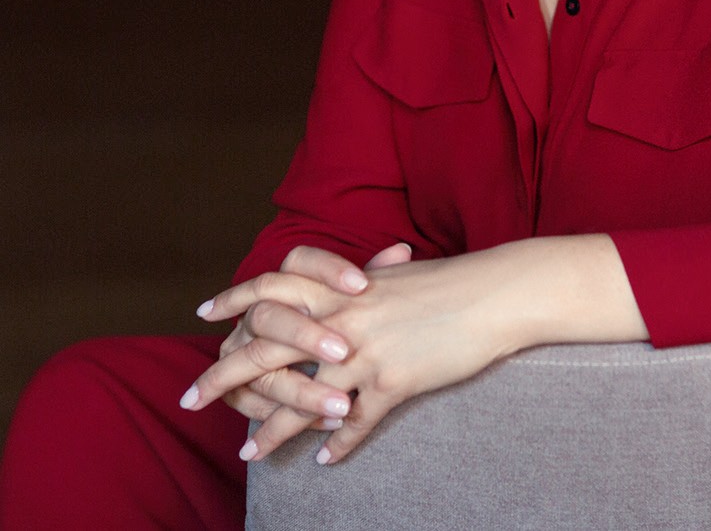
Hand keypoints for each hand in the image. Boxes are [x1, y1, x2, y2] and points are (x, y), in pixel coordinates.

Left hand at [184, 245, 528, 463]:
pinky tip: (327, 461)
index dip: (235, 304)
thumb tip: (340, 291)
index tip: (206, 317)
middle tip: (191, 400)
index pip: (271, 292)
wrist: (493, 294)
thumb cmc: (448, 282)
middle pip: (265, 351)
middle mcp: (342, 319)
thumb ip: (358, 286)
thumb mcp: (393, 275)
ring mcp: (365, 354)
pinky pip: (355, 424)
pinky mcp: (392, 383)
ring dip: (271, 432)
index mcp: (340, 286)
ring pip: (301, 400)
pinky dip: (339, 445)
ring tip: (250, 455)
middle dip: (223, 379)